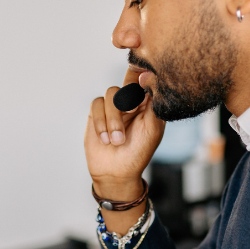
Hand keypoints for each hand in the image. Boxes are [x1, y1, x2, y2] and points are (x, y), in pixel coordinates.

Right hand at [84, 67, 164, 197]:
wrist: (116, 173)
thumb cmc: (138, 153)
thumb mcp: (152, 128)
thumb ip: (152, 102)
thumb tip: (149, 75)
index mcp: (147, 104)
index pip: (145, 80)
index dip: (141, 75)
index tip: (143, 83)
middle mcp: (130, 103)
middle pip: (126, 83)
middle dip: (127, 100)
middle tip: (130, 112)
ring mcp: (112, 108)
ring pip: (110, 94)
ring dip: (113, 119)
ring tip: (116, 140)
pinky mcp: (96, 115)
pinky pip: (96, 105)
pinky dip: (100, 122)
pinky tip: (105, 139)